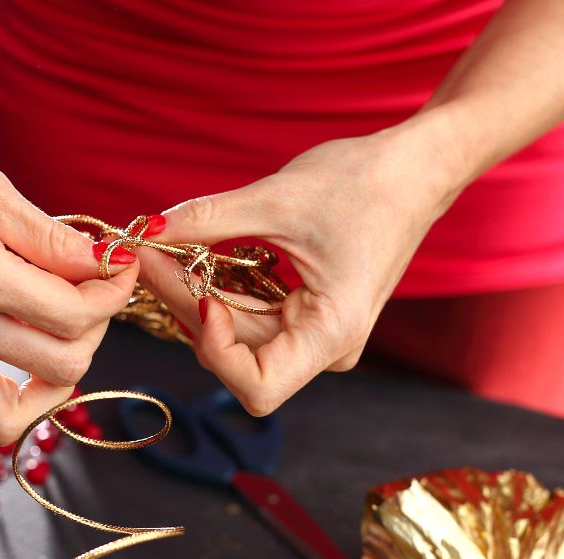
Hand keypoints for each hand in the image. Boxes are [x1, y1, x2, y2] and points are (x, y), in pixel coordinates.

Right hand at [0, 97, 137, 451]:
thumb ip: (51, 238)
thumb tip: (104, 265)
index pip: (74, 315)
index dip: (112, 291)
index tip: (117, 265)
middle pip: (59, 366)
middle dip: (94, 329)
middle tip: (90, 291)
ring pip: (5, 420)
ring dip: (46, 393)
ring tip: (54, 345)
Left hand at [137, 125, 460, 415]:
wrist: (417, 167)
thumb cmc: (366, 182)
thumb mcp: (278, 198)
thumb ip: (208, 220)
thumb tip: (147, 230)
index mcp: (332, 334)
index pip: (256, 387)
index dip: (215, 349)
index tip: (197, 292)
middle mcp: (326, 348)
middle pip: (237, 355)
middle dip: (188, 305)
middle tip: (146, 253)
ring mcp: (317, 336)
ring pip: (238, 337)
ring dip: (198, 296)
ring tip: (163, 249)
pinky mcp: (308, 317)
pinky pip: (252, 317)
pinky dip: (221, 290)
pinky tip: (195, 257)